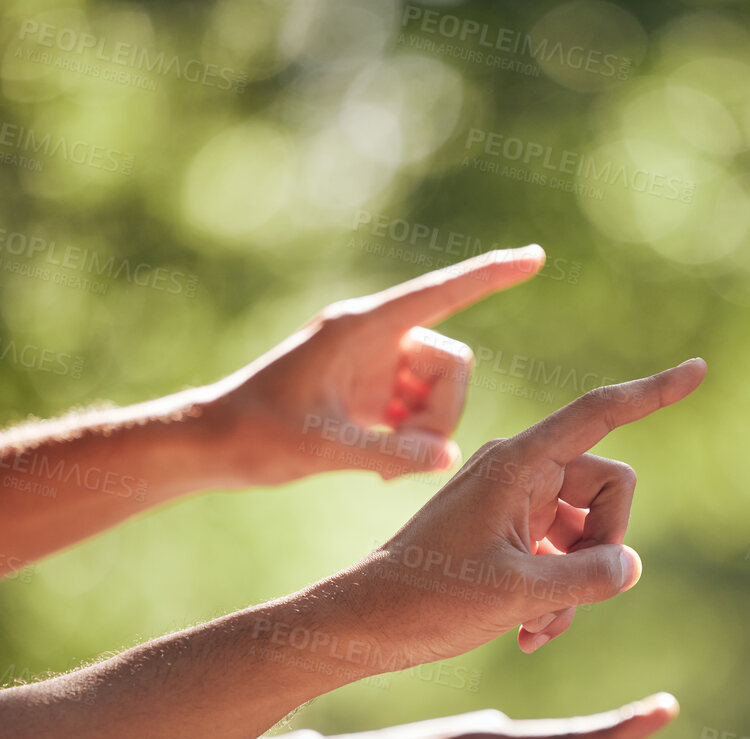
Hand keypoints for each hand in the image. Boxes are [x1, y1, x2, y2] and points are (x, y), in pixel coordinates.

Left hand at [206, 246, 546, 484]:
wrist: (211, 445)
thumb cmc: (254, 436)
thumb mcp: (323, 449)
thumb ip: (391, 454)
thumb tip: (449, 459)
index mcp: (362, 328)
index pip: (443, 294)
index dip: (492, 275)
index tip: (535, 257)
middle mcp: (375, 339)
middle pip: (453, 362)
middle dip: (443, 412)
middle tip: (411, 455)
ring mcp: (377, 365)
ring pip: (442, 390)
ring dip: (428, 431)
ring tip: (386, 466)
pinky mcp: (373, 392)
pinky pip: (423, 410)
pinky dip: (414, 441)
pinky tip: (381, 468)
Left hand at [327, 356, 705, 663]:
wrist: (362, 626)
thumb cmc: (428, 600)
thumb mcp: (520, 593)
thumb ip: (591, 576)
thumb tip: (629, 566)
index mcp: (520, 463)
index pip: (601, 412)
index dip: (653, 392)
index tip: (700, 368)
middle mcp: (521, 471)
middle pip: (610, 488)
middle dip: (605, 545)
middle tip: (571, 593)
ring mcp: (516, 502)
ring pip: (590, 530)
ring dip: (579, 582)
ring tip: (539, 624)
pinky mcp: (509, 533)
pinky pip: (565, 553)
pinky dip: (559, 593)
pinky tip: (531, 632)